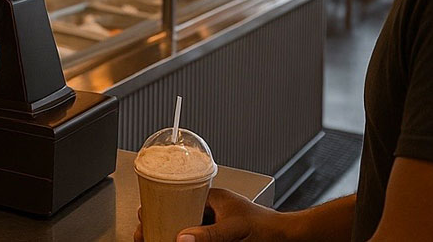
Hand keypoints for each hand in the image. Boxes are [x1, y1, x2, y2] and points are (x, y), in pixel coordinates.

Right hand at [135, 188, 292, 241]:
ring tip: (153, 237)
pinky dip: (184, 238)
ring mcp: (215, 222)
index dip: (159, 205)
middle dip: (159, 221)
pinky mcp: (219, 235)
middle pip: (177, 212)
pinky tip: (177, 241)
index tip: (145, 216)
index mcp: (212, 197)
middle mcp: (211, 208)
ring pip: (184, 225)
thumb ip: (209, 235)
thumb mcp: (234, 230)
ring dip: (169, 231)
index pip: (178, 196)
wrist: (288, 238)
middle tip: (144, 233)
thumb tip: (181, 238)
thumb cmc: (269, 227)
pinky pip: (196, 235)